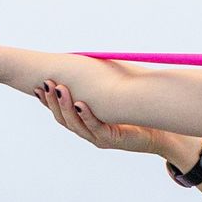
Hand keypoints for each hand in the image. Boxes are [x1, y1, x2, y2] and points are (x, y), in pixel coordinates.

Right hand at [33, 78, 194, 162]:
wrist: (161, 134)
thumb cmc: (138, 114)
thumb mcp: (115, 98)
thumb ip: (102, 86)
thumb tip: (91, 61)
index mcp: (86, 123)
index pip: (61, 113)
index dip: (48, 101)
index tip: (39, 86)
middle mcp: (89, 132)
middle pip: (63, 119)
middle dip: (52, 101)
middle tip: (46, 84)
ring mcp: (99, 138)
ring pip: (75, 124)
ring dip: (65, 107)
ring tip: (59, 89)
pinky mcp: (112, 140)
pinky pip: (95, 128)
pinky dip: (86, 116)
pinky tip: (80, 104)